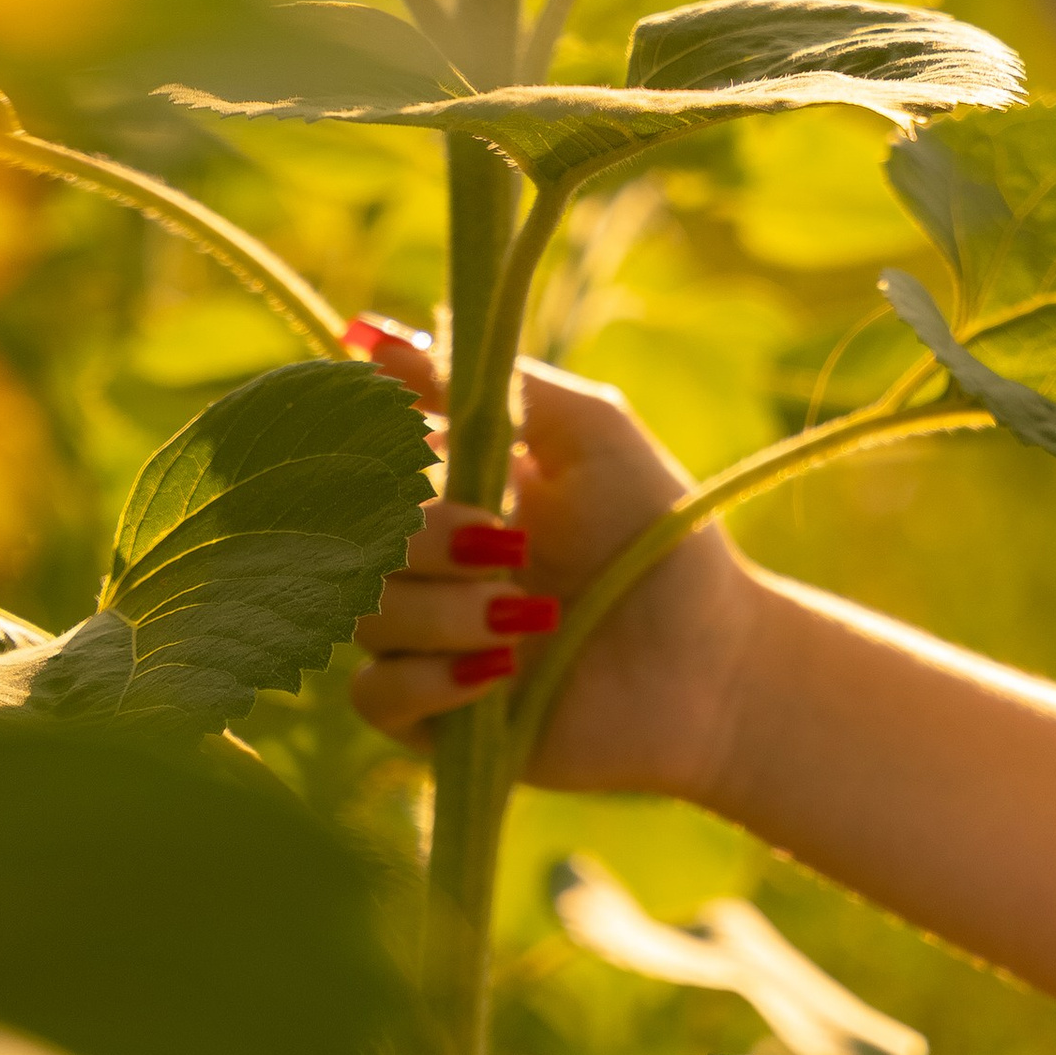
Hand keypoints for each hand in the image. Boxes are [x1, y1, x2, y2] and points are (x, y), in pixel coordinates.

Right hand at [350, 343, 765, 806]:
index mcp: (452, 479)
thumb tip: (372, 335)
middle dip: (422, 532)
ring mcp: (422, 636)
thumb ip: (485, 384)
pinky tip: (505, 671)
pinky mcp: (428, 719)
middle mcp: (424, 554)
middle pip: (348, 531)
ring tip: (534, 614)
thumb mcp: (586, 432)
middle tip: (504, 541)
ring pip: (365, 611)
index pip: (354, 451)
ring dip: (448, 609)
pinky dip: (433, 678)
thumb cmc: (657, 535)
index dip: (351, 442)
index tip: (401, 445)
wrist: (708, 662)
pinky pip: (374, 693)